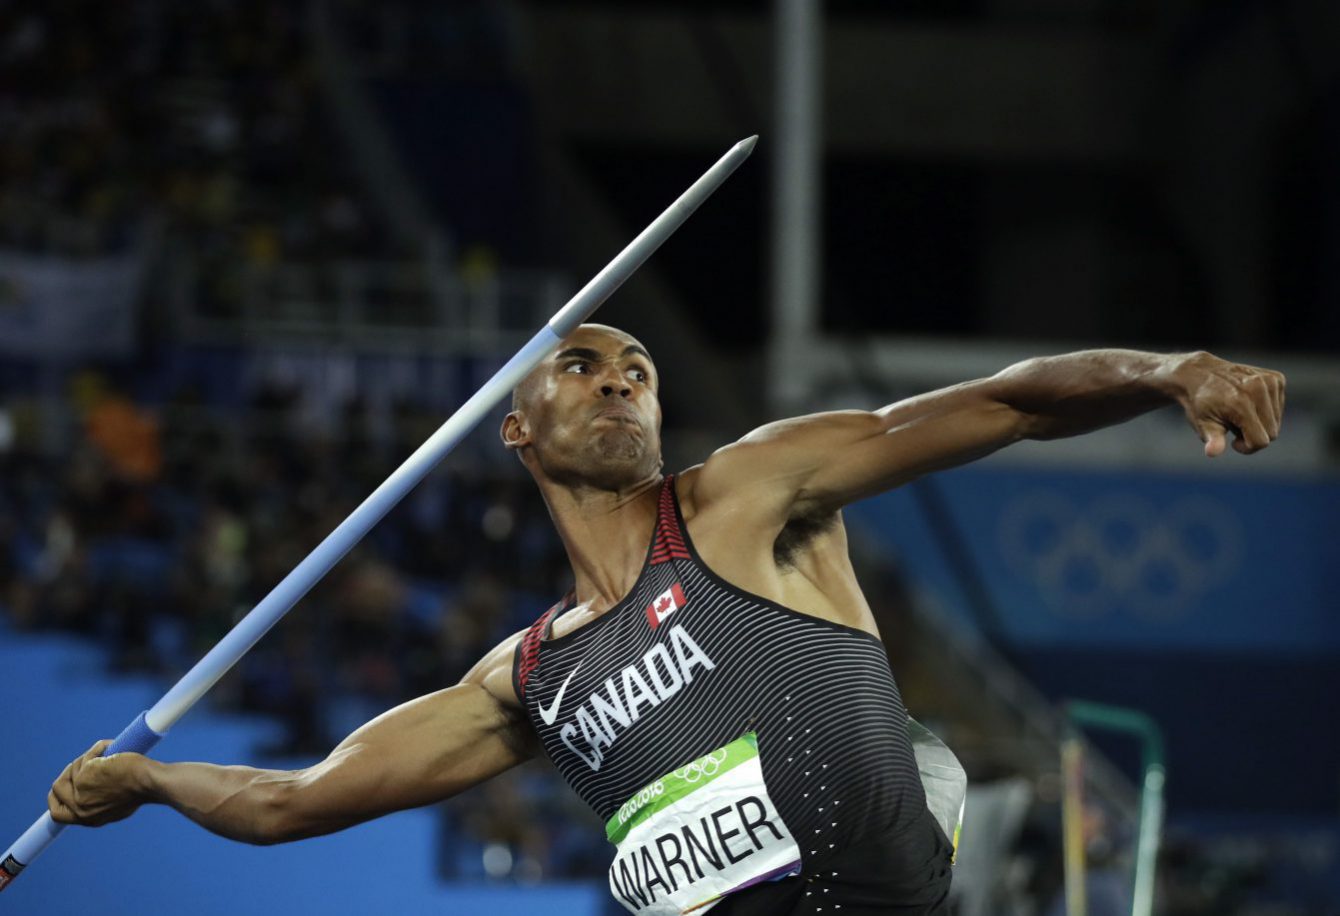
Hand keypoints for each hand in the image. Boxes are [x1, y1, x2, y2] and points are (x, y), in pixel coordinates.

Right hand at [48, 740, 147, 826]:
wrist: (151, 783)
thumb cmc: (141, 790)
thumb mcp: (116, 806)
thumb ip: (98, 803)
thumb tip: (87, 789)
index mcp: (87, 819)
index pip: (58, 815)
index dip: (55, 799)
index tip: (59, 788)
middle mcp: (80, 810)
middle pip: (56, 788)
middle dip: (69, 772)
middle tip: (85, 762)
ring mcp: (80, 793)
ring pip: (72, 769)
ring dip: (88, 758)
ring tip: (108, 755)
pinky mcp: (85, 775)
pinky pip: (87, 756)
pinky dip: (98, 749)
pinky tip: (112, 748)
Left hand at [1171, 352, 1285, 456]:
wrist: (1200, 374)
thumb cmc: (1201, 404)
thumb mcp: (1203, 424)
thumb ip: (1213, 439)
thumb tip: (1212, 452)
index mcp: (1241, 403)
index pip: (1261, 441)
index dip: (1247, 448)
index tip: (1233, 442)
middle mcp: (1257, 389)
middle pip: (1272, 433)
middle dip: (1253, 435)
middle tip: (1233, 424)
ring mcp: (1269, 381)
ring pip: (1276, 421)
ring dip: (1260, 422)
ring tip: (1239, 412)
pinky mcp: (1276, 378)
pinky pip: (1279, 407)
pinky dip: (1266, 410)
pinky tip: (1248, 402)